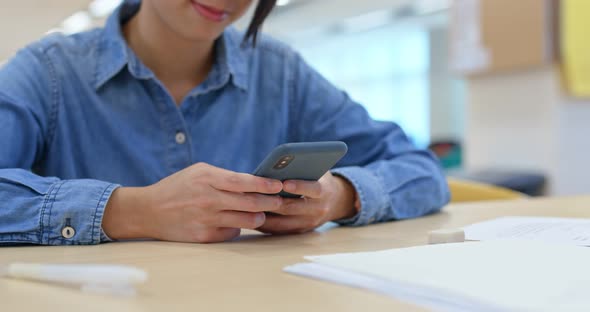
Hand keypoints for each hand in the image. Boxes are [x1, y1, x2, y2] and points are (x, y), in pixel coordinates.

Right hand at [102, 163, 282, 242]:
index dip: (264, 185)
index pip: (244, 182)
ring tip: (262, 214)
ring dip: (259, 217)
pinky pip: (232, 233)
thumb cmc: (178, 187)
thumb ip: (224, 176)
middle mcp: (208, 199)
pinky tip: (238, 223)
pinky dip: (238, 228)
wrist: (149, 210)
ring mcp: (207, 219)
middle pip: (250, 203)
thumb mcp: (199, 172)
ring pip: (245, 221)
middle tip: (280, 201)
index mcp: (208, 178)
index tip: (279, 185)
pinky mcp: (204, 236)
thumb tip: (253, 182)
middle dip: (270, 202)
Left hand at [257, 172, 357, 234]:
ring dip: (266, 215)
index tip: (285, 183)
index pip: (314, 189)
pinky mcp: (300, 232)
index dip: (300, 187)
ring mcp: (309, 223)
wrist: (335, 202)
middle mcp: (318, 210)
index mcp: (324, 192)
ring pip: (284, 223)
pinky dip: (266, 224)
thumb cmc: (319, 180)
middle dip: (274, 203)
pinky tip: (252, 216)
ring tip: (249, 207)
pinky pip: (280, 231)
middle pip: (293, 208)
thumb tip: (278, 166)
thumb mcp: (317, 171)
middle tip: (256, 197)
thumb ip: (302, 169)